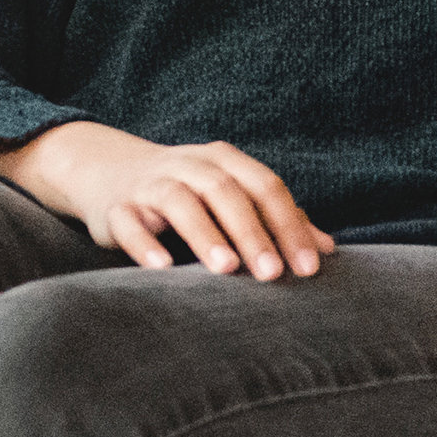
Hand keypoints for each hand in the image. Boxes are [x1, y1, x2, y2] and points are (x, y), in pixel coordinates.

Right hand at [0, 122, 333, 278]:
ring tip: (225, 269)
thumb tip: (327, 250)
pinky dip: (144, 242)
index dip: (289, 225)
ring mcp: (149, 185)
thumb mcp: (231, 198)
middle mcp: (188, 166)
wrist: (108, 172)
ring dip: (204, 233)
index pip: (264, 187)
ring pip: (178, 201)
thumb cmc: (187, 193)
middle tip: (272, 274)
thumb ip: (276, 221)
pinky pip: (129, 221)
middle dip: (251, 232)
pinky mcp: (116, 207)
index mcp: (223, 162)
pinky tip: (162, 267)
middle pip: (225, 191)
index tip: (309, 267)